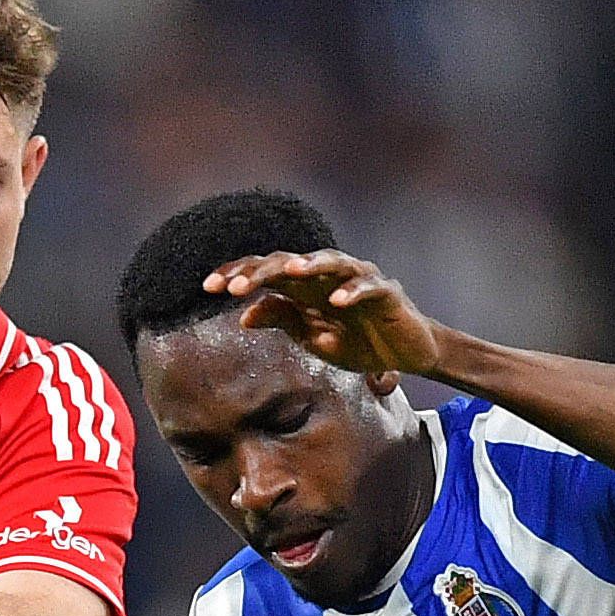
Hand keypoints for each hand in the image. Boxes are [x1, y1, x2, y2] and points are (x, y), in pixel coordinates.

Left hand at [205, 249, 448, 380]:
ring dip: (308, 265)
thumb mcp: (312, 338)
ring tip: (288, 273)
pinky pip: (368, 286)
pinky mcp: (387, 292)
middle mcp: (328, 276)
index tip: (207, 287)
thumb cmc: (358, 341)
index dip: (238, 276)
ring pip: (331, 262)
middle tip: (233, 286)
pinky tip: (337, 300)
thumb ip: (282, 320)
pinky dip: (353, 291)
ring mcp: (358, 279)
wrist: (407, 353)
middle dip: (261, 272)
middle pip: (290, 263)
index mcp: (306, 287)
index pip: (266, 273)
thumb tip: (244, 316)